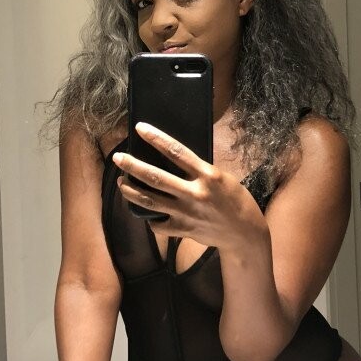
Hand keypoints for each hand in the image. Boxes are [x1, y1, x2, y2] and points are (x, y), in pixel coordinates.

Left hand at [114, 122, 262, 250]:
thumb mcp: (221, 177)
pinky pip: (157, 224)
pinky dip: (148, 217)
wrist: (243, 232)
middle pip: (155, 177)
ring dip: (131, 191)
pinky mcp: (182, 229)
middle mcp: (194, 193)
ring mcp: (186, 213)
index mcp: (207, 175)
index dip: (156, 138)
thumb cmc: (234, 199)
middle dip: (132, 166)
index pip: (176, 152)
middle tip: (117, 158)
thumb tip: (172, 158)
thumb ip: (198, 170)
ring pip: (150, 201)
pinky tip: (143, 210)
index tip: (140, 129)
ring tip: (120, 183)